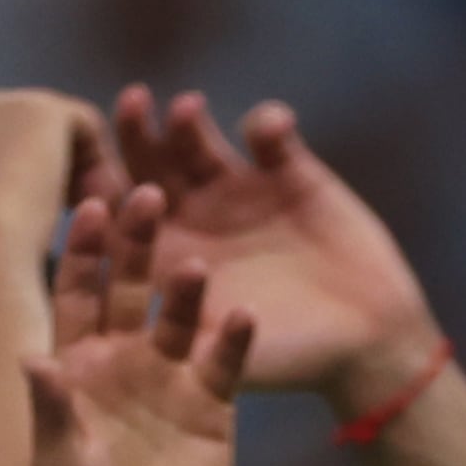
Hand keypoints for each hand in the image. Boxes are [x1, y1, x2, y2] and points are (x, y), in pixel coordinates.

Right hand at [0, 87, 107, 298]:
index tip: (18, 228)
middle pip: (4, 139)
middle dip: (31, 173)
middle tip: (62, 219)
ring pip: (43, 133)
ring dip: (70, 168)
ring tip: (90, 216)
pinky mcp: (39, 112)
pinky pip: (81, 128)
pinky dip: (101, 162)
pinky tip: (107, 205)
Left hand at [25, 183, 256, 465]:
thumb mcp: (58, 464)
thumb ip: (49, 409)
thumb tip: (29, 355)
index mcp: (75, 364)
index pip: (76, 293)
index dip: (82, 251)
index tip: (88, 206)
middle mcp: (122, 360)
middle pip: (129, 289)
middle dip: (137, 245)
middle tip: (148, 196)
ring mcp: (170, 380)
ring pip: (180, 319)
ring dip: (188, 291)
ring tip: (197, 268)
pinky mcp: (213, 407)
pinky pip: (225, 363)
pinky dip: (234, 340)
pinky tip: (244, 316)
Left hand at [109, 87, 443, 409]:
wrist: (368, 344)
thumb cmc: (291, 360)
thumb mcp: (218, 359)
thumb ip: (171, 333)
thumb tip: (116, 318)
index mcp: (167, 257)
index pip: (119, 214)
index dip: (105, 189)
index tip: (97, 175)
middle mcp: (195, 216)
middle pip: (150, 164)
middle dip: (135, 135)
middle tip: (131, 105)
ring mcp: (240, 190)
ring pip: (198, 142)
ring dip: (186, 121)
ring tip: (186, 107)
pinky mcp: (290, 173)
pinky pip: (269, 137)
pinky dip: (267, 125)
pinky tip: (272, 129)